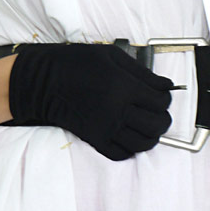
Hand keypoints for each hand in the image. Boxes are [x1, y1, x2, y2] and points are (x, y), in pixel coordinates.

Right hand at [7, 43, 172, 160]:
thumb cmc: (75, 62)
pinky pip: (121, 154)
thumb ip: (141, 72)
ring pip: (143, 144)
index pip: (161, 102)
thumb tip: (166, 85)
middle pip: (157, 125)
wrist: (42, 81)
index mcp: (124, 86)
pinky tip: (129, 136)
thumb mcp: (111, 56)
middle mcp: (118, 110)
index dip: (166, 99)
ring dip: (151, 136)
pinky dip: (131, 149)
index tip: (161, 95)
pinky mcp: (94, 139)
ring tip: (147, 127)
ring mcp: (106, 128)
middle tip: (158, 113)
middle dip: (163, 119)